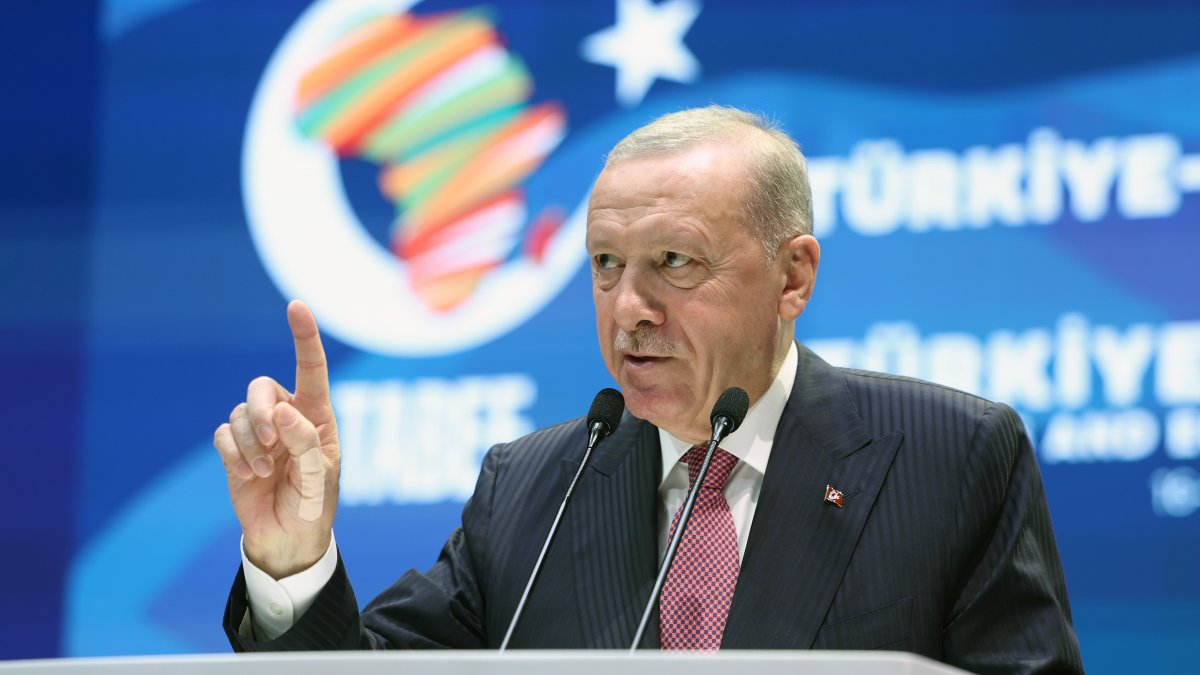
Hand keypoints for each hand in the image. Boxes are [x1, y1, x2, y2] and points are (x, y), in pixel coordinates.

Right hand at [213, 300, 339, 578]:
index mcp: (317, 416)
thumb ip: (304, 442)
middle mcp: (287, 417)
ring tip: (265, 472)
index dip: (304, 336)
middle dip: (259, 410)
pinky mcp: (235, 450)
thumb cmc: (314, 506)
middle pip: (261, 387)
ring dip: (249, 443)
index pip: (311, 369)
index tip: (297, 305)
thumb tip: (281, 410)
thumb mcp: (319, 477)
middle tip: (270, 440)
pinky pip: (223, 435)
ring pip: (239, 413)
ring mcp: (259, 433)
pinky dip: (233, 454)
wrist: (288, 539)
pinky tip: (249, 475)